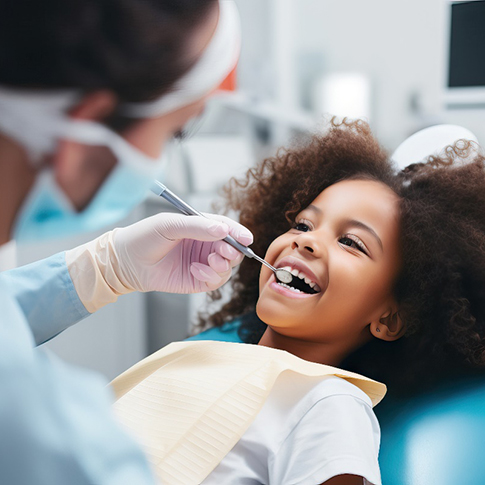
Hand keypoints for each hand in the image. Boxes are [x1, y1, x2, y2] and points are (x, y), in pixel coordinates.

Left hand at [112, 212, 252, 293]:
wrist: (126, 262)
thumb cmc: (145, 237)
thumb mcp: (169, 225)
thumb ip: (197, 226)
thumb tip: (223, 229)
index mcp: (201, 227)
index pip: (228, 228)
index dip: (239, 233)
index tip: (246, 238)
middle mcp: (205, 245)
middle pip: (233, 249)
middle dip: (233, 250)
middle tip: (223, 251)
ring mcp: (203, 263)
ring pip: (228, 266)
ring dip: (223, 264)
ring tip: (208, 260)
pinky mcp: (198, 280)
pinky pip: (216, 281)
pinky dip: (211, 275)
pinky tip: (195, 269)